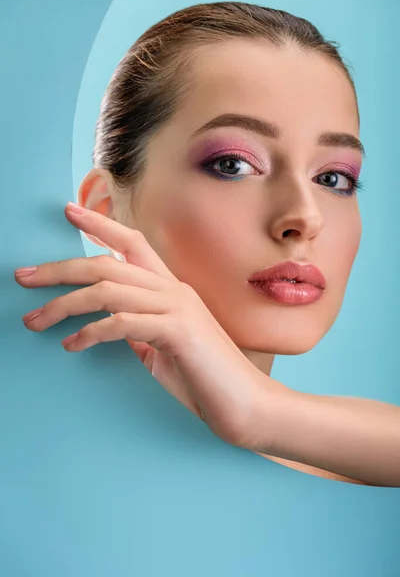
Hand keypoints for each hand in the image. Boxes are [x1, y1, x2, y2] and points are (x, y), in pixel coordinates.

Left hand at [14, 202, 268, 446]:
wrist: (247, 405)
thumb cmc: (204, 378)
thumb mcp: (162, 347)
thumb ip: (138, 329)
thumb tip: (105, 324)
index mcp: (172, 289)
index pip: (133, 242)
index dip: (100, 223)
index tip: (68, 210)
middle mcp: (174, 289)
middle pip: (107, 264)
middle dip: (60, 267)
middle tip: (23, 277)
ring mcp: (177, 308)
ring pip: (108, 289)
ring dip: (64, 303)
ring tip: (35, 319)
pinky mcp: (178, 332)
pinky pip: (122, 322)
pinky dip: (91, 332)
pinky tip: (72, 344)